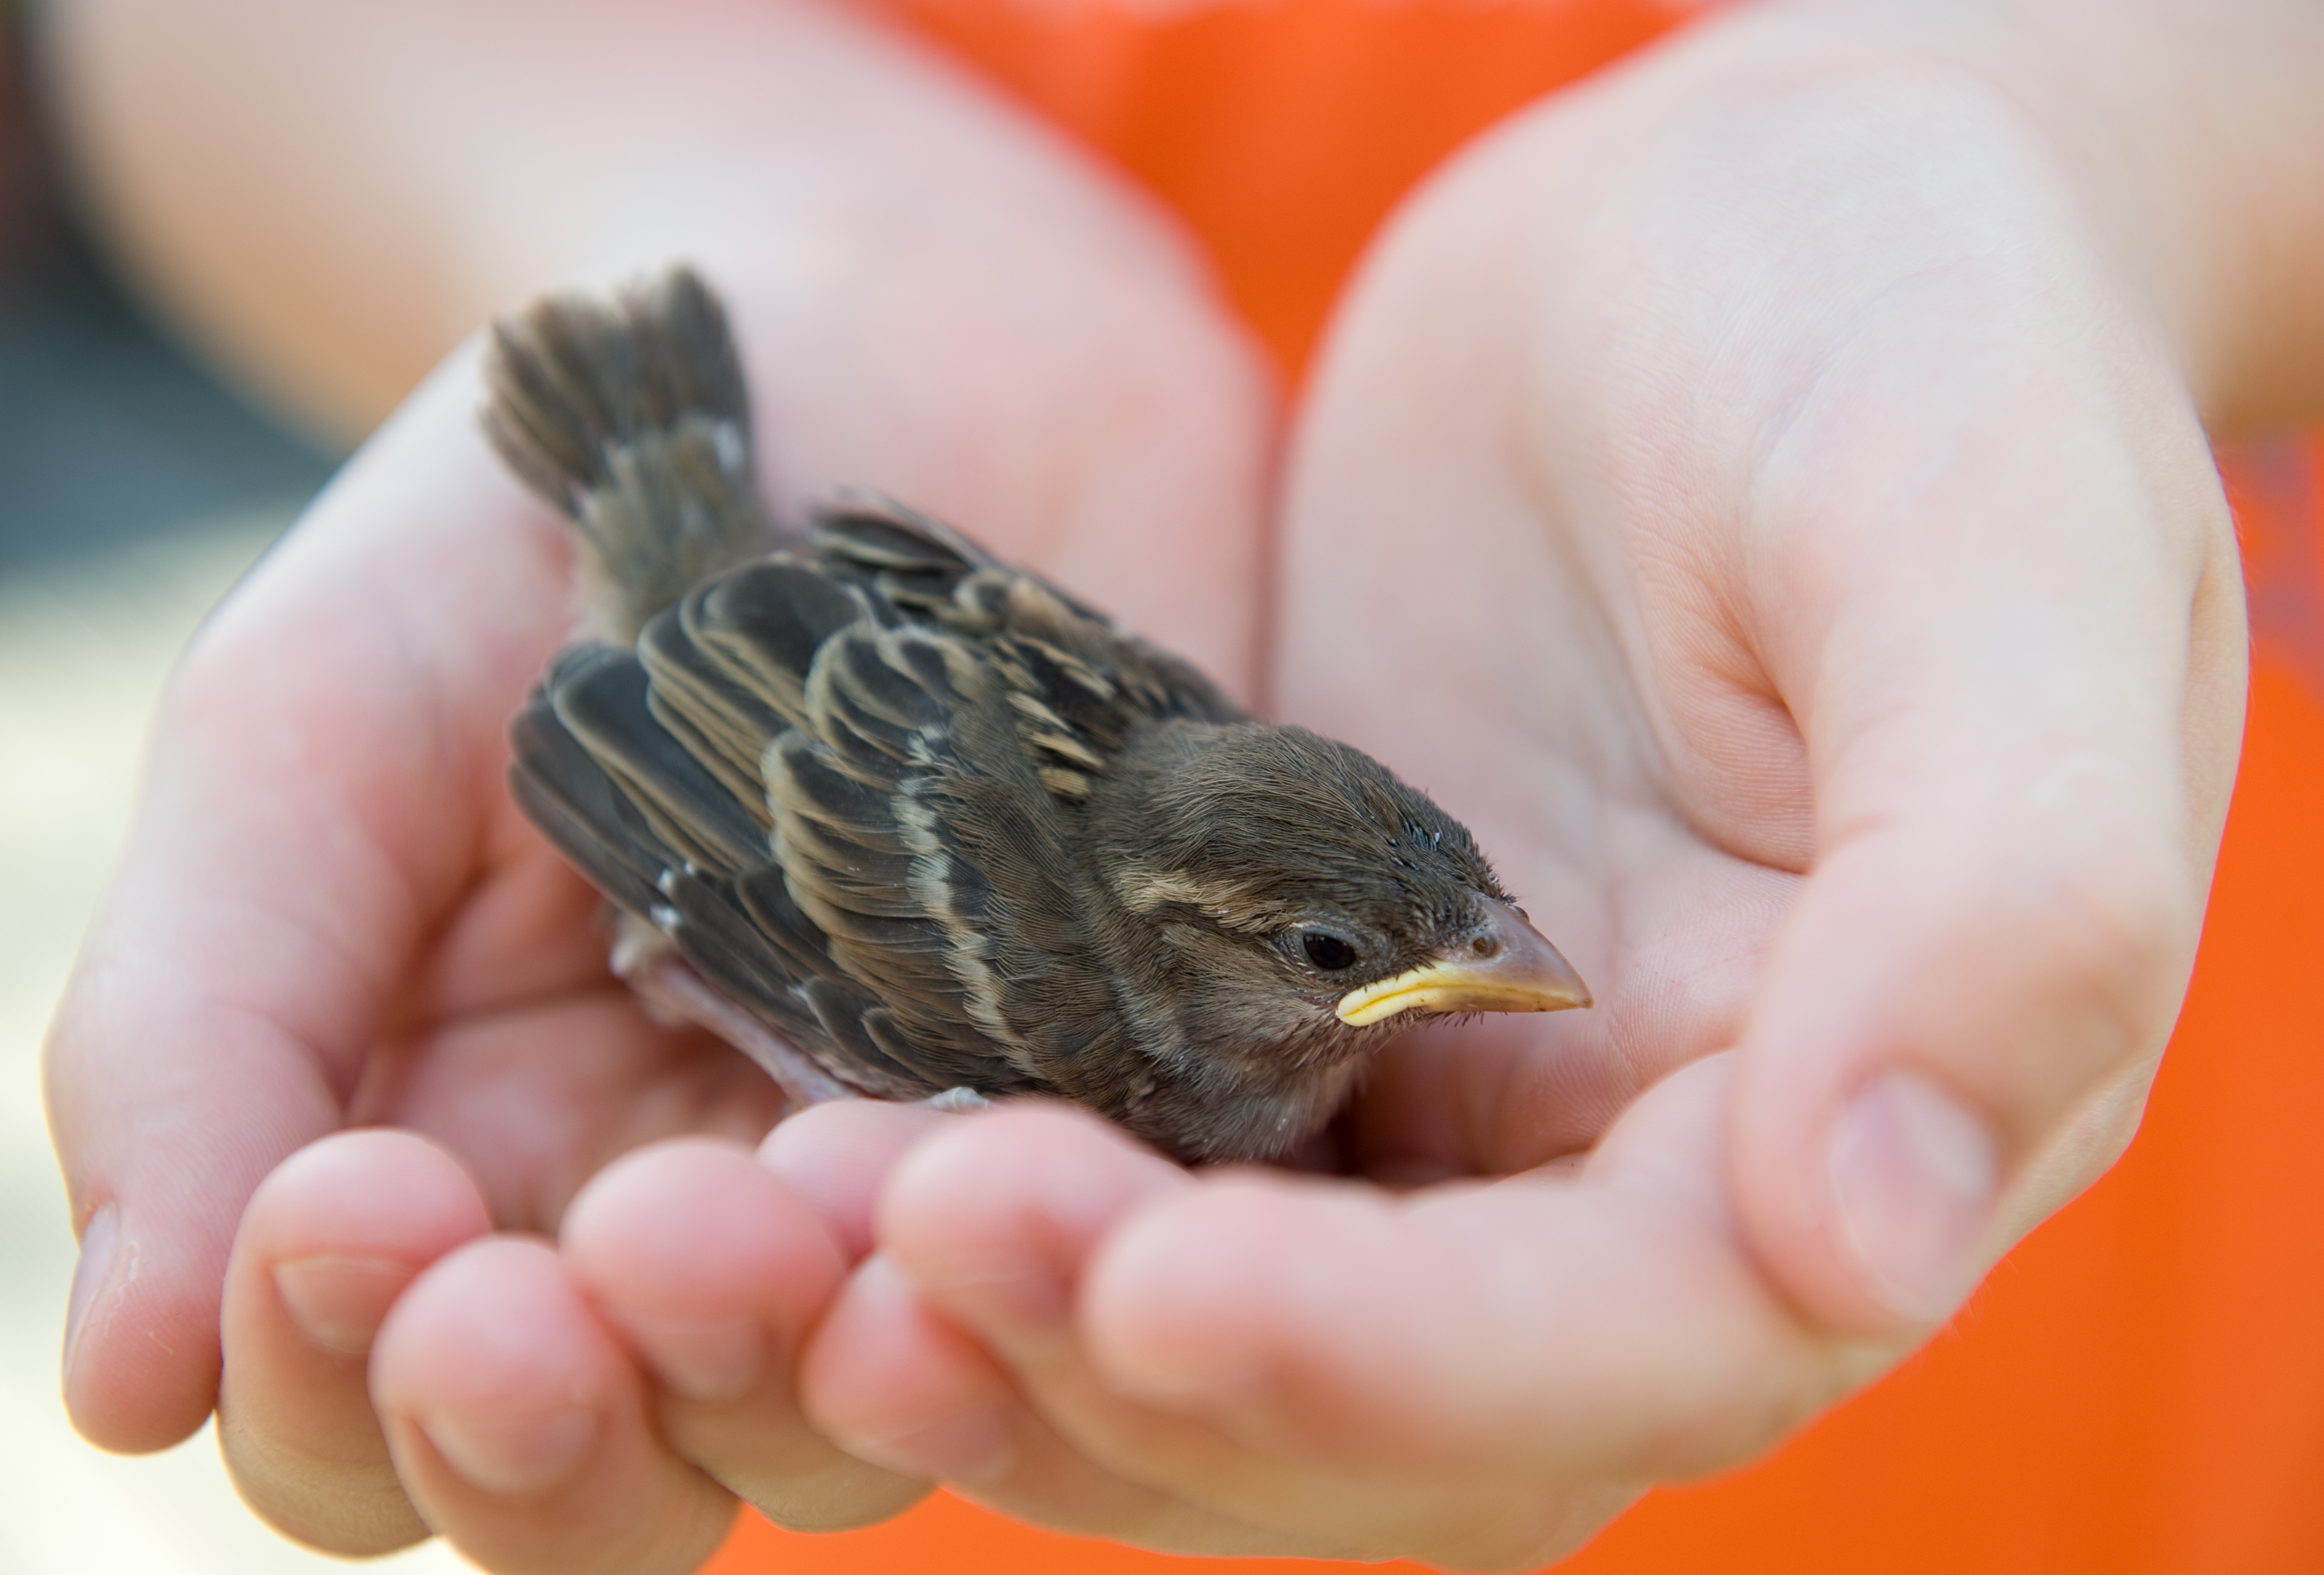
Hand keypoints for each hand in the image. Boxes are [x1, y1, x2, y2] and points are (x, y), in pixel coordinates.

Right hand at [42, 4, 1274, 1564]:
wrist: (878, 334)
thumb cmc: (549, 528)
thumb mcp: (318, 727)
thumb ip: (207, 1022)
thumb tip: (115, 1379)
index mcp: (467, 1172)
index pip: (378, 1426)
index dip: (353, 1385)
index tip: (355, 1218)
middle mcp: (697, 1221)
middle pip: (645, 1471)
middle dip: (605, 1414)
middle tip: (617, 1264)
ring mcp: (923, 1170)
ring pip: (877, 1399)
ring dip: (836, 1349)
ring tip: (817, 1195)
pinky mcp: (1135, 1090)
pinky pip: (1115, 1247)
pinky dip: (1074, 1247)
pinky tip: (1041, 1171)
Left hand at [789, 3, 2286, 1563]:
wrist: (1717, 238)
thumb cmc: (1902, 332)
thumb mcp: (1989, 538)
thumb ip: (2005, 890)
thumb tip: (1878, 1241)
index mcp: (1877, 1109)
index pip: (1649, 1339)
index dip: (1406, 1363)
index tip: (1163, 1293)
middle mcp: (1661, 1173)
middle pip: (1408, 1412)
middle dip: (1156, 1369)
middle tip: (909, 1243)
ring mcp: (1463, 1108)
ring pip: (1244, 1346)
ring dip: (1030, 1333)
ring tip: (817, 1220)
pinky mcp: (1299, 1013)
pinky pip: (1146, 1173)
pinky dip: (1000, 1199)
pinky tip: (825, 1135)